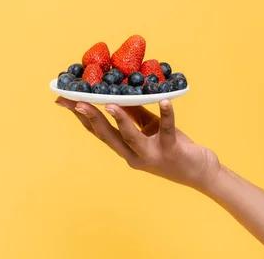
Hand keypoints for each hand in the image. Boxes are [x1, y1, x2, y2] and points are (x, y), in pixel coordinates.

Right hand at [56, 98, 219, 190]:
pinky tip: (164, 100)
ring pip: (131, 137)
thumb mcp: (148, 128)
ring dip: (120, 120)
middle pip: (107, 136)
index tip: (64, 100)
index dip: (80, 117)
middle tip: (76, 102)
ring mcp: (151, 154)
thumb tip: (117, 91)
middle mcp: (134, 155)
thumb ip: (133, 113)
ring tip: (110, 104)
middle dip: (91, 118)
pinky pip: (168, 129)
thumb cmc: (172, 147)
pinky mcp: (171, 150)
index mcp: (126, 149)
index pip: (97, 132)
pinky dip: (166, 114)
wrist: (200, 172)